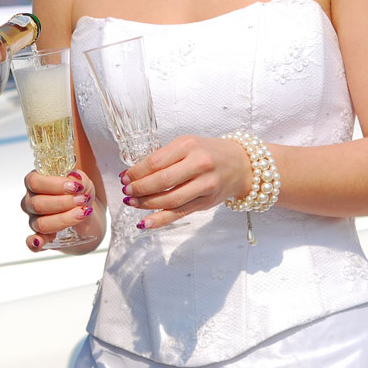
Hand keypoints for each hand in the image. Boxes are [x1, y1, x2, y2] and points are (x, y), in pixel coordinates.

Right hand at [21, 170, 95, 250]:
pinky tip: (40, 242)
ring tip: (82, 213)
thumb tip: (74, 178)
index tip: (75, 187)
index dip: (54, 184)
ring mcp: (34, 220)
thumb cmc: (80, 193)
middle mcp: (31, 201)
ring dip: (63, 219)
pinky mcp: (41, 237)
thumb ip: (79, 178)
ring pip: (41, 223)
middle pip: (37, 203)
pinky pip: (32, 243)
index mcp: (36, 182)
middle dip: (63, 202)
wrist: (87, 213)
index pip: (34, 181)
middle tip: (81, 200)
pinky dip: (35, 243)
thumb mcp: (84, 182)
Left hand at [119, 134, 252, 228]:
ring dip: (147, 204)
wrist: (242, 164)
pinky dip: (160, 220)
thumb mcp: (188, 144)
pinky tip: (145, 223)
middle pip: (162, 181)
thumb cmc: (209, 152)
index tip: (125, 177)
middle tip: (127, 191)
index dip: (137, 172)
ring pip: (170, 199)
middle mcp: (199, 164)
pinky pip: (180, 213)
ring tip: (132, 203)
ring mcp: (205, 185)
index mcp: (189, 146)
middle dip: (139, 188)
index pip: (156, 161)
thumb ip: (165, 157)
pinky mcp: (207, 202)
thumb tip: (135, 174)